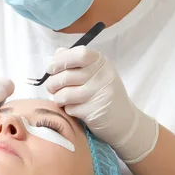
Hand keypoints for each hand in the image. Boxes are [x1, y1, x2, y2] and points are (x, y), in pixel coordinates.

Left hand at [44, 47, 158, 163]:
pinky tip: (75, 108)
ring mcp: (99, 94)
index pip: (79, 54)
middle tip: (51, 87)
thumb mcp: (94, 72)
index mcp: (101, 62)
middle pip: (66, 76)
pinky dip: (67, 109)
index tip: (50, 69)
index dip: (60, 61)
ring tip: (62, 98)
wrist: (124, 121)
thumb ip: (75, 61)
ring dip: (57, 97)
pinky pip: (69, 108)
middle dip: (52, 83)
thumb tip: (57, 53)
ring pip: (64, 94)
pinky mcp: (94, 111)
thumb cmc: (103, 93)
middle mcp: (102, 76)